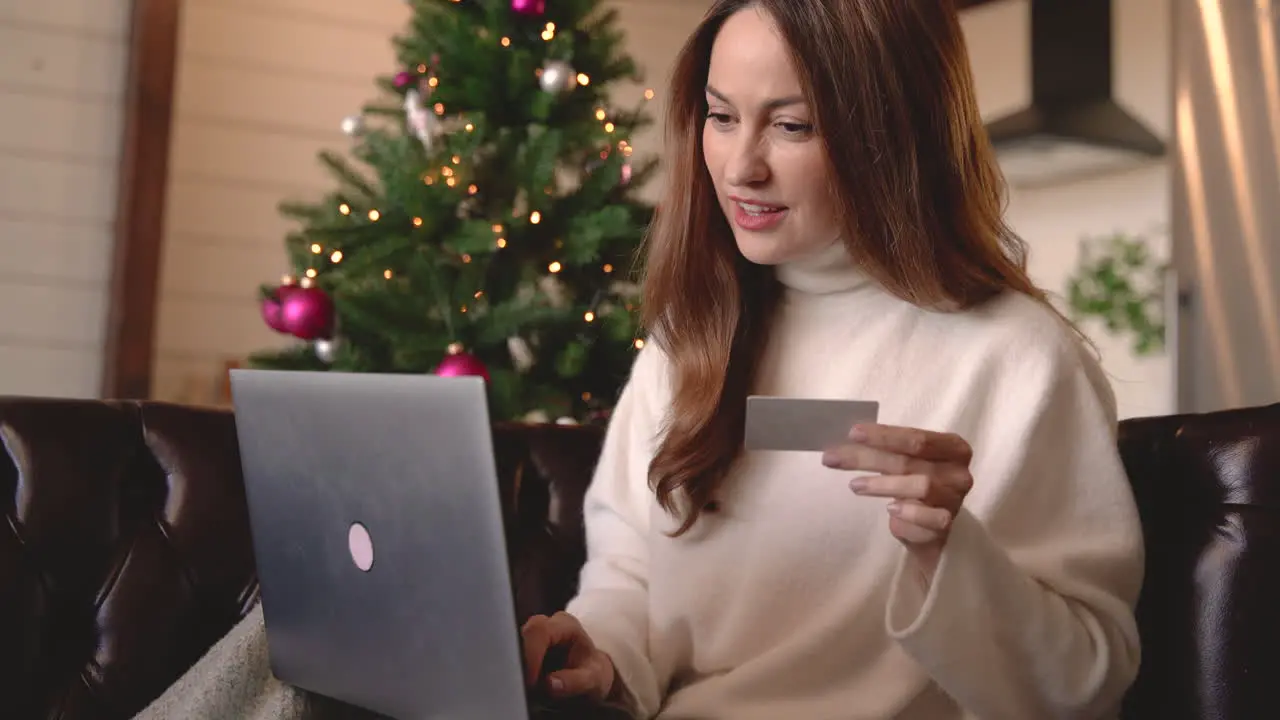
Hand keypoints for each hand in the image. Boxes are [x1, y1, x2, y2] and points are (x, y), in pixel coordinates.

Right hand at [520, 611, 616, 700]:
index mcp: (566, 625)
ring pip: (514, 644)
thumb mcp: (592, 680)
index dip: (531, 654)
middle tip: (528, 687)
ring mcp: (535, 632)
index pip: (539, 630)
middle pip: (522, 634)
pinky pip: (513, 654)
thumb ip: (574, 681)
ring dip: (518, 667)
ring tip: (530, 686)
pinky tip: (526, 682)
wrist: (591, 673)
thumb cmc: (592, 673)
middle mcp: (548, 623)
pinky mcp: (525, 643)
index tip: (531, 681)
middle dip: (521, 662)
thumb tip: (550, 683)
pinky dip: (517, 669)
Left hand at [822, 423, 973, 570]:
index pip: (917, 438)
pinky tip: (891, 510)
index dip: (883, 435)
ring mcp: (956, 499)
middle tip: (834, 459)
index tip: (852, 433)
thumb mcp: (904, 464)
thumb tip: (846, 441)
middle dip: (868, 458)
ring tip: (854, 486)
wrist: (930, 529)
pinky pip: (929, 517)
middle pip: (909, 461)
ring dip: (882, 485)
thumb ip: (885, 451)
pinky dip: (908, 513)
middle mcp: (959, 472)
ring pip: (920, 486)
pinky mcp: (948, 524)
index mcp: (953, 448)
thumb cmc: (913, 486)